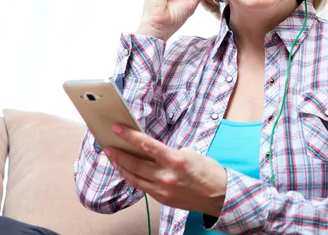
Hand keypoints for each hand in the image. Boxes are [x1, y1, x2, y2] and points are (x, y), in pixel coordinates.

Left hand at [104, 124, 226, 216]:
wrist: (219, 195)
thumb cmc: (208, 171)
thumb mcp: (190, 153)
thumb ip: (168, 153)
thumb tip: (151, 152)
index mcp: (175, 160)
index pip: (146, 145)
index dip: (129, 136)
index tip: (117, 129)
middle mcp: (166, 176)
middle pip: (135, 164)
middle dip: (119, 154)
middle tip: (108, 146)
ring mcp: (163, 190)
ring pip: (134, 178)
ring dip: (122, 167)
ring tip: (113, 158)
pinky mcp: (162, 199)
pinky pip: (142, 187)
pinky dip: (133, 178)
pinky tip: (127, 172)